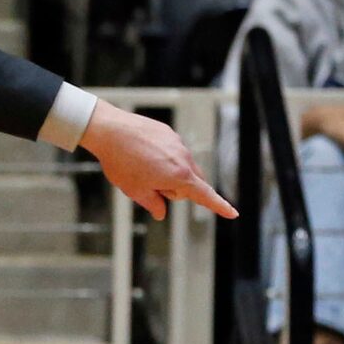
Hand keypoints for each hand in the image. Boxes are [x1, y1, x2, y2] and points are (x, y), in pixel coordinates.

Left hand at [79, 99, 237, 220]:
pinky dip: (162, 158)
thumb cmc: (121, 162)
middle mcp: (184, 158)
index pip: (204, 195)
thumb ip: (152, 204)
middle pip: (193, 182)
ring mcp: (178, 144)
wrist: (110, 130)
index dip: (219, 206)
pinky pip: (172, 151)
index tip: (233, 213)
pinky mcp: (169, 133)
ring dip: (168, 173)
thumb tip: (161, 213)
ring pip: (182, 166)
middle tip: (150, 186)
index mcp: (179, 176)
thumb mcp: (135, 190)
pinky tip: (141, 153)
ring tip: (141, 166)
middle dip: (177, 189)